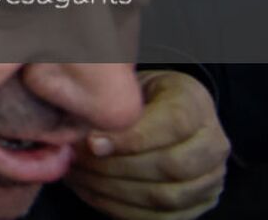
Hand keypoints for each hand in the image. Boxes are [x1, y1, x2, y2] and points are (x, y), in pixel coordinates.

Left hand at [65, 70, 225, 219]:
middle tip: (78, 161)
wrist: (157, 112)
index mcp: (196, 103)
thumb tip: (85, 135)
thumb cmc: (135, 96)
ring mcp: (211, 178)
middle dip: (117, 167)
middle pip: (172, 165)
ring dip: (115, 190)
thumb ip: (114, 105)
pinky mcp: (199, 204)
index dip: (131, 138)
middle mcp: (213, 144)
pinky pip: (162, 218)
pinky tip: (92, 192)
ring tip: (79, 176)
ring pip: (167, 196)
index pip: (173, 124)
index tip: (92, 142)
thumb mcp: (127, 85)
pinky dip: (122, 208)